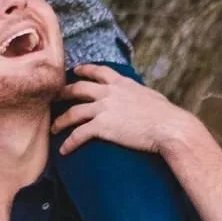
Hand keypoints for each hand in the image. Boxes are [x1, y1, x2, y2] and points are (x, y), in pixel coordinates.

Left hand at [51, 65, 195, 156]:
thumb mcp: (151, 97)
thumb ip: (140, 95)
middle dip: (64, 92)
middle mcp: (109, 93)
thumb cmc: (167, 115)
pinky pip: (79, 134)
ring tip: (53, 128)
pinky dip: (69, 143)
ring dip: (60, 121)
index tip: (75, 71)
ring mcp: (104, 109)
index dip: (85, 70)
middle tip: (55, 97)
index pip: (99, 71)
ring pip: (73, 112)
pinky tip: (64, 150)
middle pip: (79, 88)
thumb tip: (142, 99)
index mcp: (122, 84)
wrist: (168, 127)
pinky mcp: (101, 127)